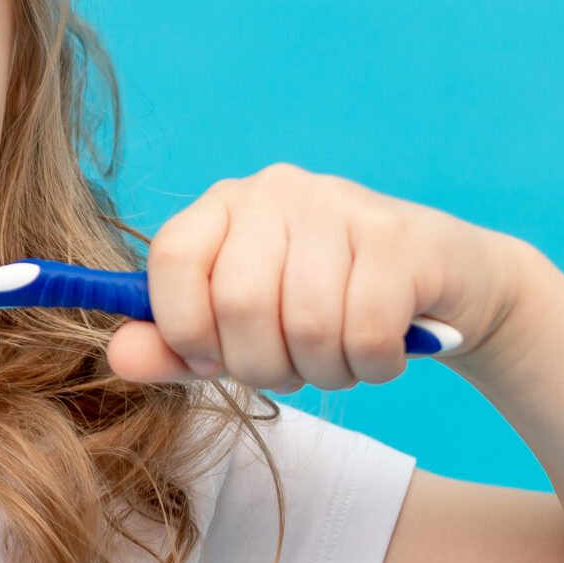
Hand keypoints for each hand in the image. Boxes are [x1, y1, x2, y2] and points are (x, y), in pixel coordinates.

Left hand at [103, 164, 524, 391]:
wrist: (446, 286)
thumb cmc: (326, 309)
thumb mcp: (241, 333)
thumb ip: (176, 346)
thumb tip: (116, 356)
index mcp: (225, 206)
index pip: (171, 261)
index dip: (185, 329)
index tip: (213, 359)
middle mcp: (275, 191)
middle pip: (238, 305)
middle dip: (264, 366)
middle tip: (293, 367)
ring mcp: (338, 205)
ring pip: (307, 327)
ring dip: (325, 372)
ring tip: (340, 358)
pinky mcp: (397, 237)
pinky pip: (366, 334)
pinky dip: (373, 366)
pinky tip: (382, 352)